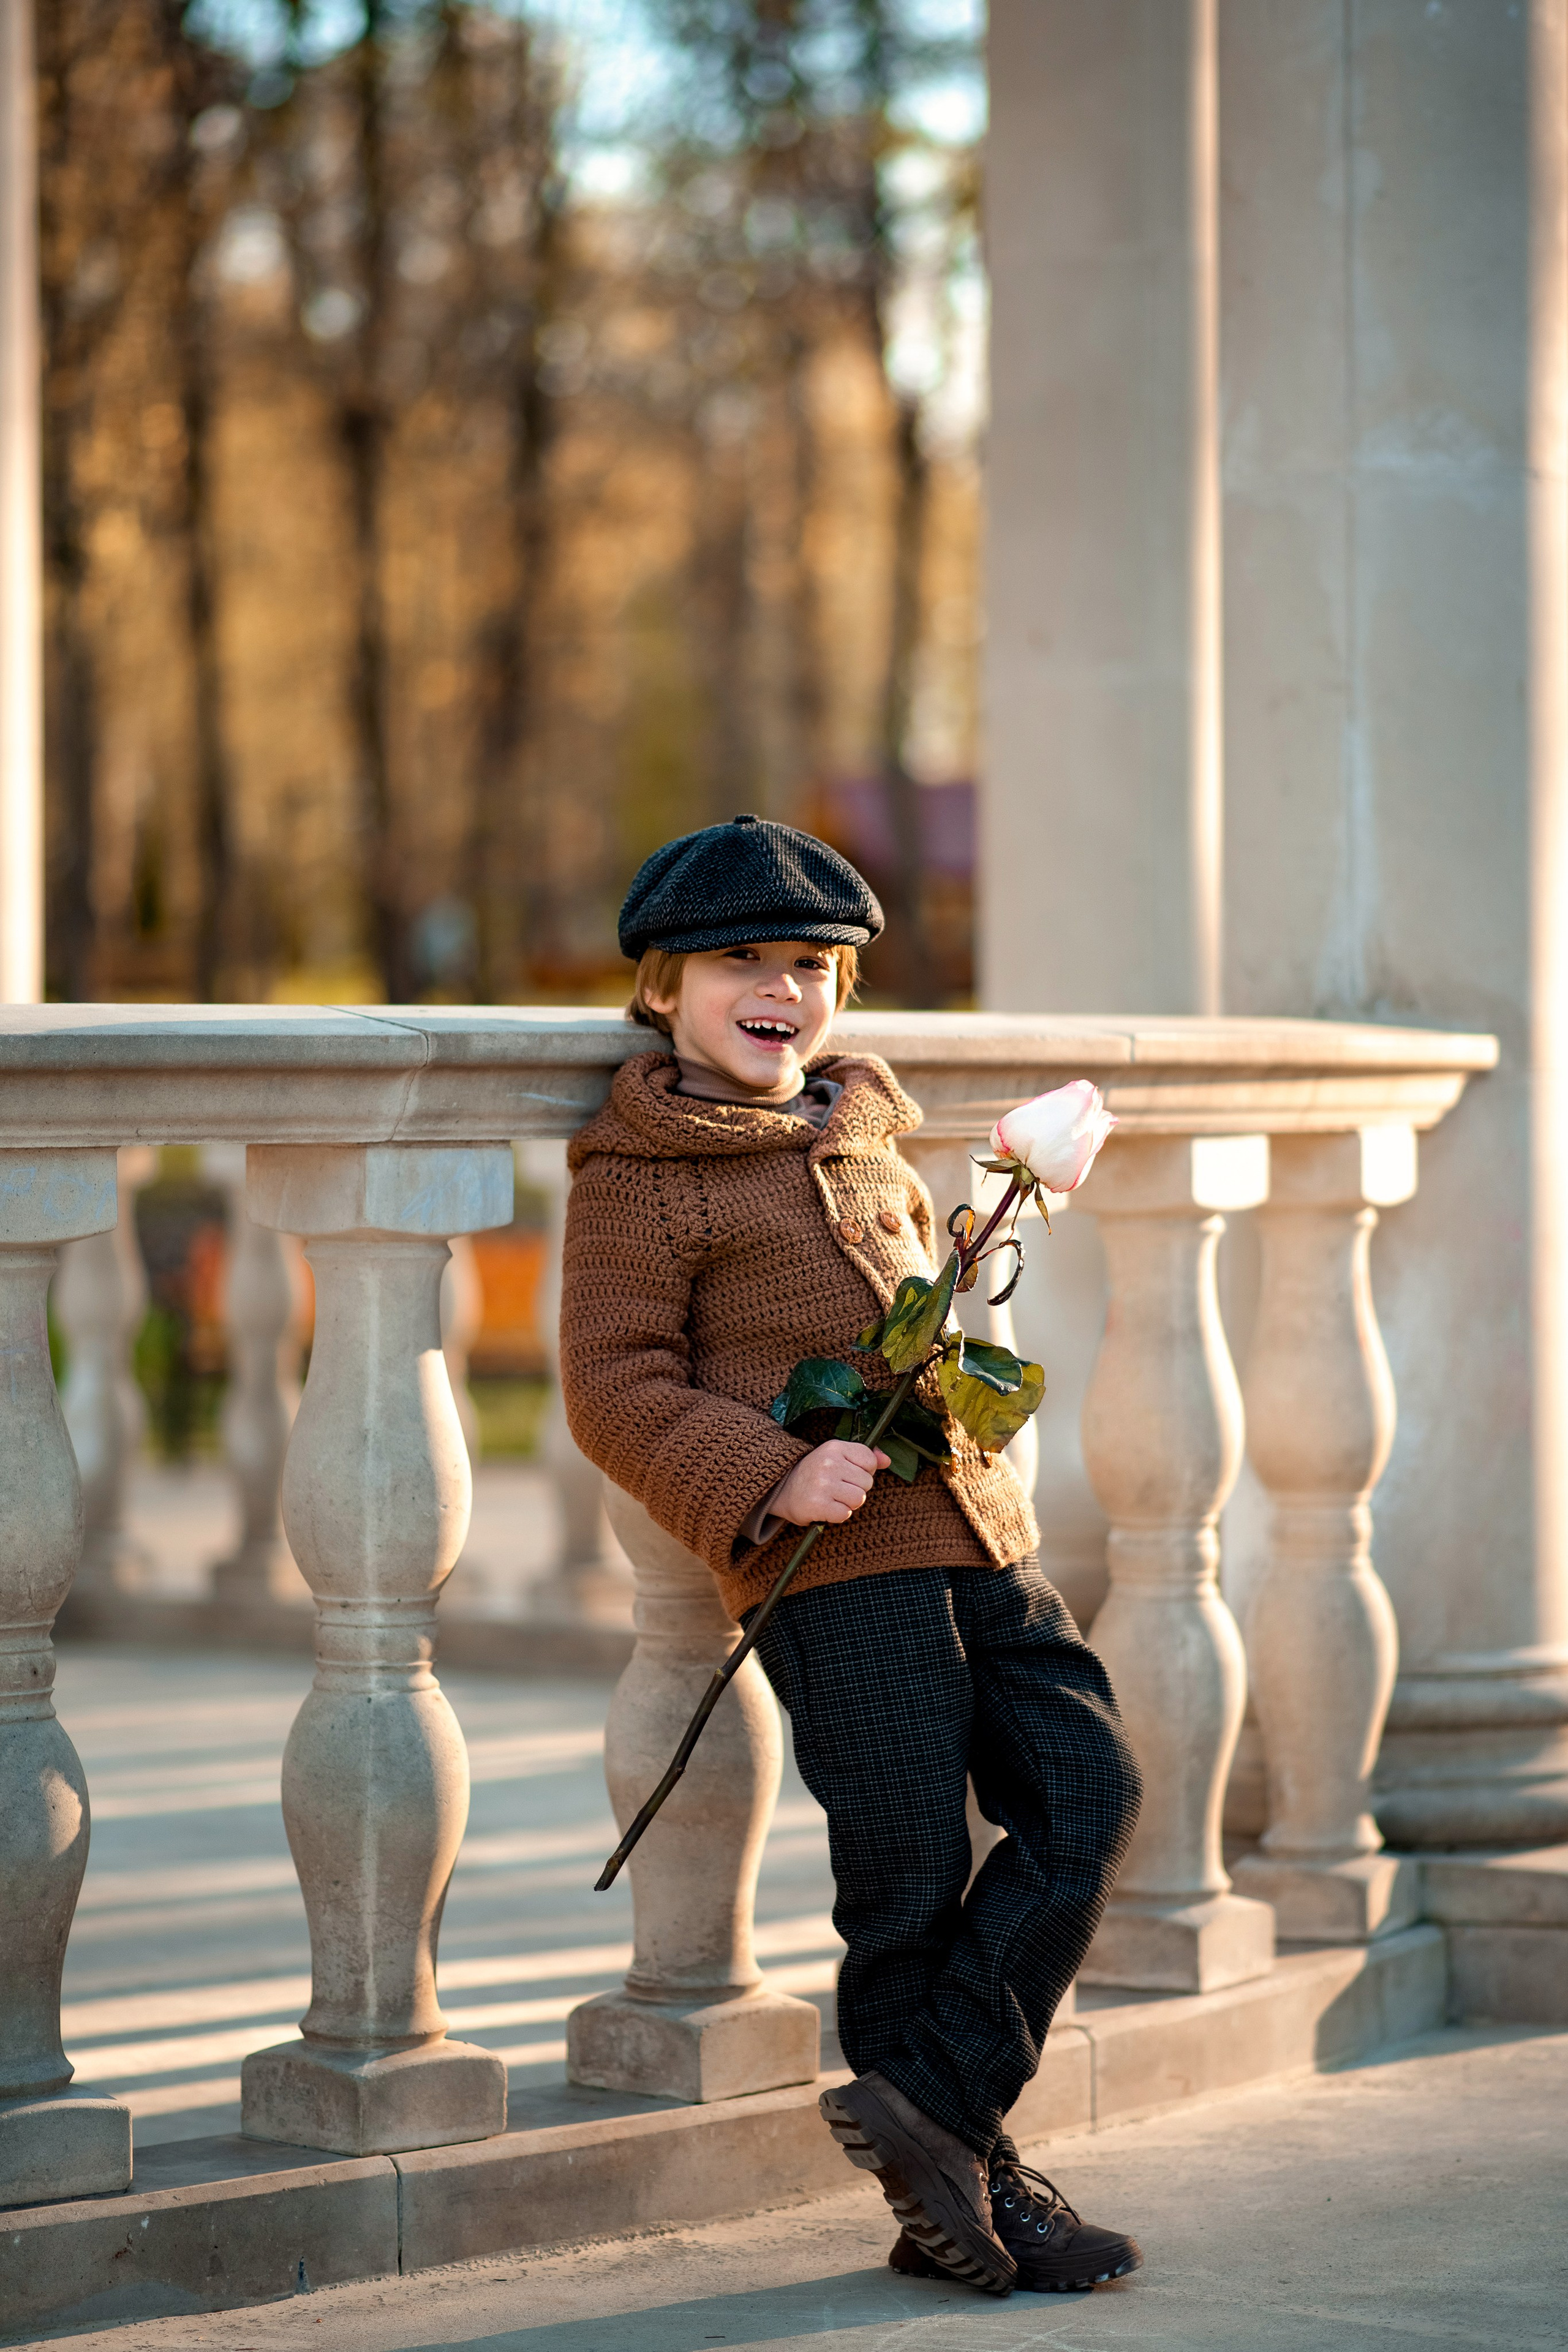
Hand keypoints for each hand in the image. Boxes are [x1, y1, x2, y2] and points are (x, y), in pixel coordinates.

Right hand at [772, 1440, 890, 1526]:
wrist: (781, 1489)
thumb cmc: (815, 1473)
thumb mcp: (837, 1457)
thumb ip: (864, 1456)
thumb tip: (887, 1460)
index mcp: (834, 1447)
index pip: (869, 1461)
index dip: (863, 1471)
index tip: (848, 1473)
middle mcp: (829, 1463)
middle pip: (867, 1482)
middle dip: (856, 1489)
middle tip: (837, 1488)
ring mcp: (823, 1484)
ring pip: (859, 1499)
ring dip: (849, 1504)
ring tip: (833, 1498)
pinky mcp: (818, 1504)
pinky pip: (846, 1514)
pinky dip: (838, 1515)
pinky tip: (826, 1507)